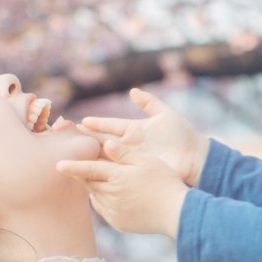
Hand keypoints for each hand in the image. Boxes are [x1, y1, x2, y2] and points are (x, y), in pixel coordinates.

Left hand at [56, 139, 187, 236]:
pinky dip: (105, 201)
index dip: (73, 166)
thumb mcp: (148, 162)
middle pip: (90, 182)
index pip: (89, 169)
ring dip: (97, 187)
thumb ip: (125, 153)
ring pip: (96, 195)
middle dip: (85, 174)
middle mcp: (111, 195)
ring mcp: (113, 211)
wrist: (177, 214)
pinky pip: (104, 209)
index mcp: (117, 177)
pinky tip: (116, 195)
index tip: (58, 165)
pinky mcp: (118, 222)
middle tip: (83, 166)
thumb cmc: (165, 183)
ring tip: (106, 180)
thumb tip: (106, 143)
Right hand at [79, 88, 209, 186]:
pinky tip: (88, 168)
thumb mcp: (165, 114)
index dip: (96, 124)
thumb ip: (149, 102)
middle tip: (67, 137)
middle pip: (103, 140)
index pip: (110, 125)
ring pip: (106, 156)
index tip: (81, 122)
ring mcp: (131, 159)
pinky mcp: (135, 171)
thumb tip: (132, 91)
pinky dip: (102, 169)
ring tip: (73, 152)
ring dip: (90, 154)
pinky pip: (115, 170)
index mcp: (135, 130)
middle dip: (87, 138)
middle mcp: (130, 145)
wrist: (194, 158)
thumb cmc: (183, 135)